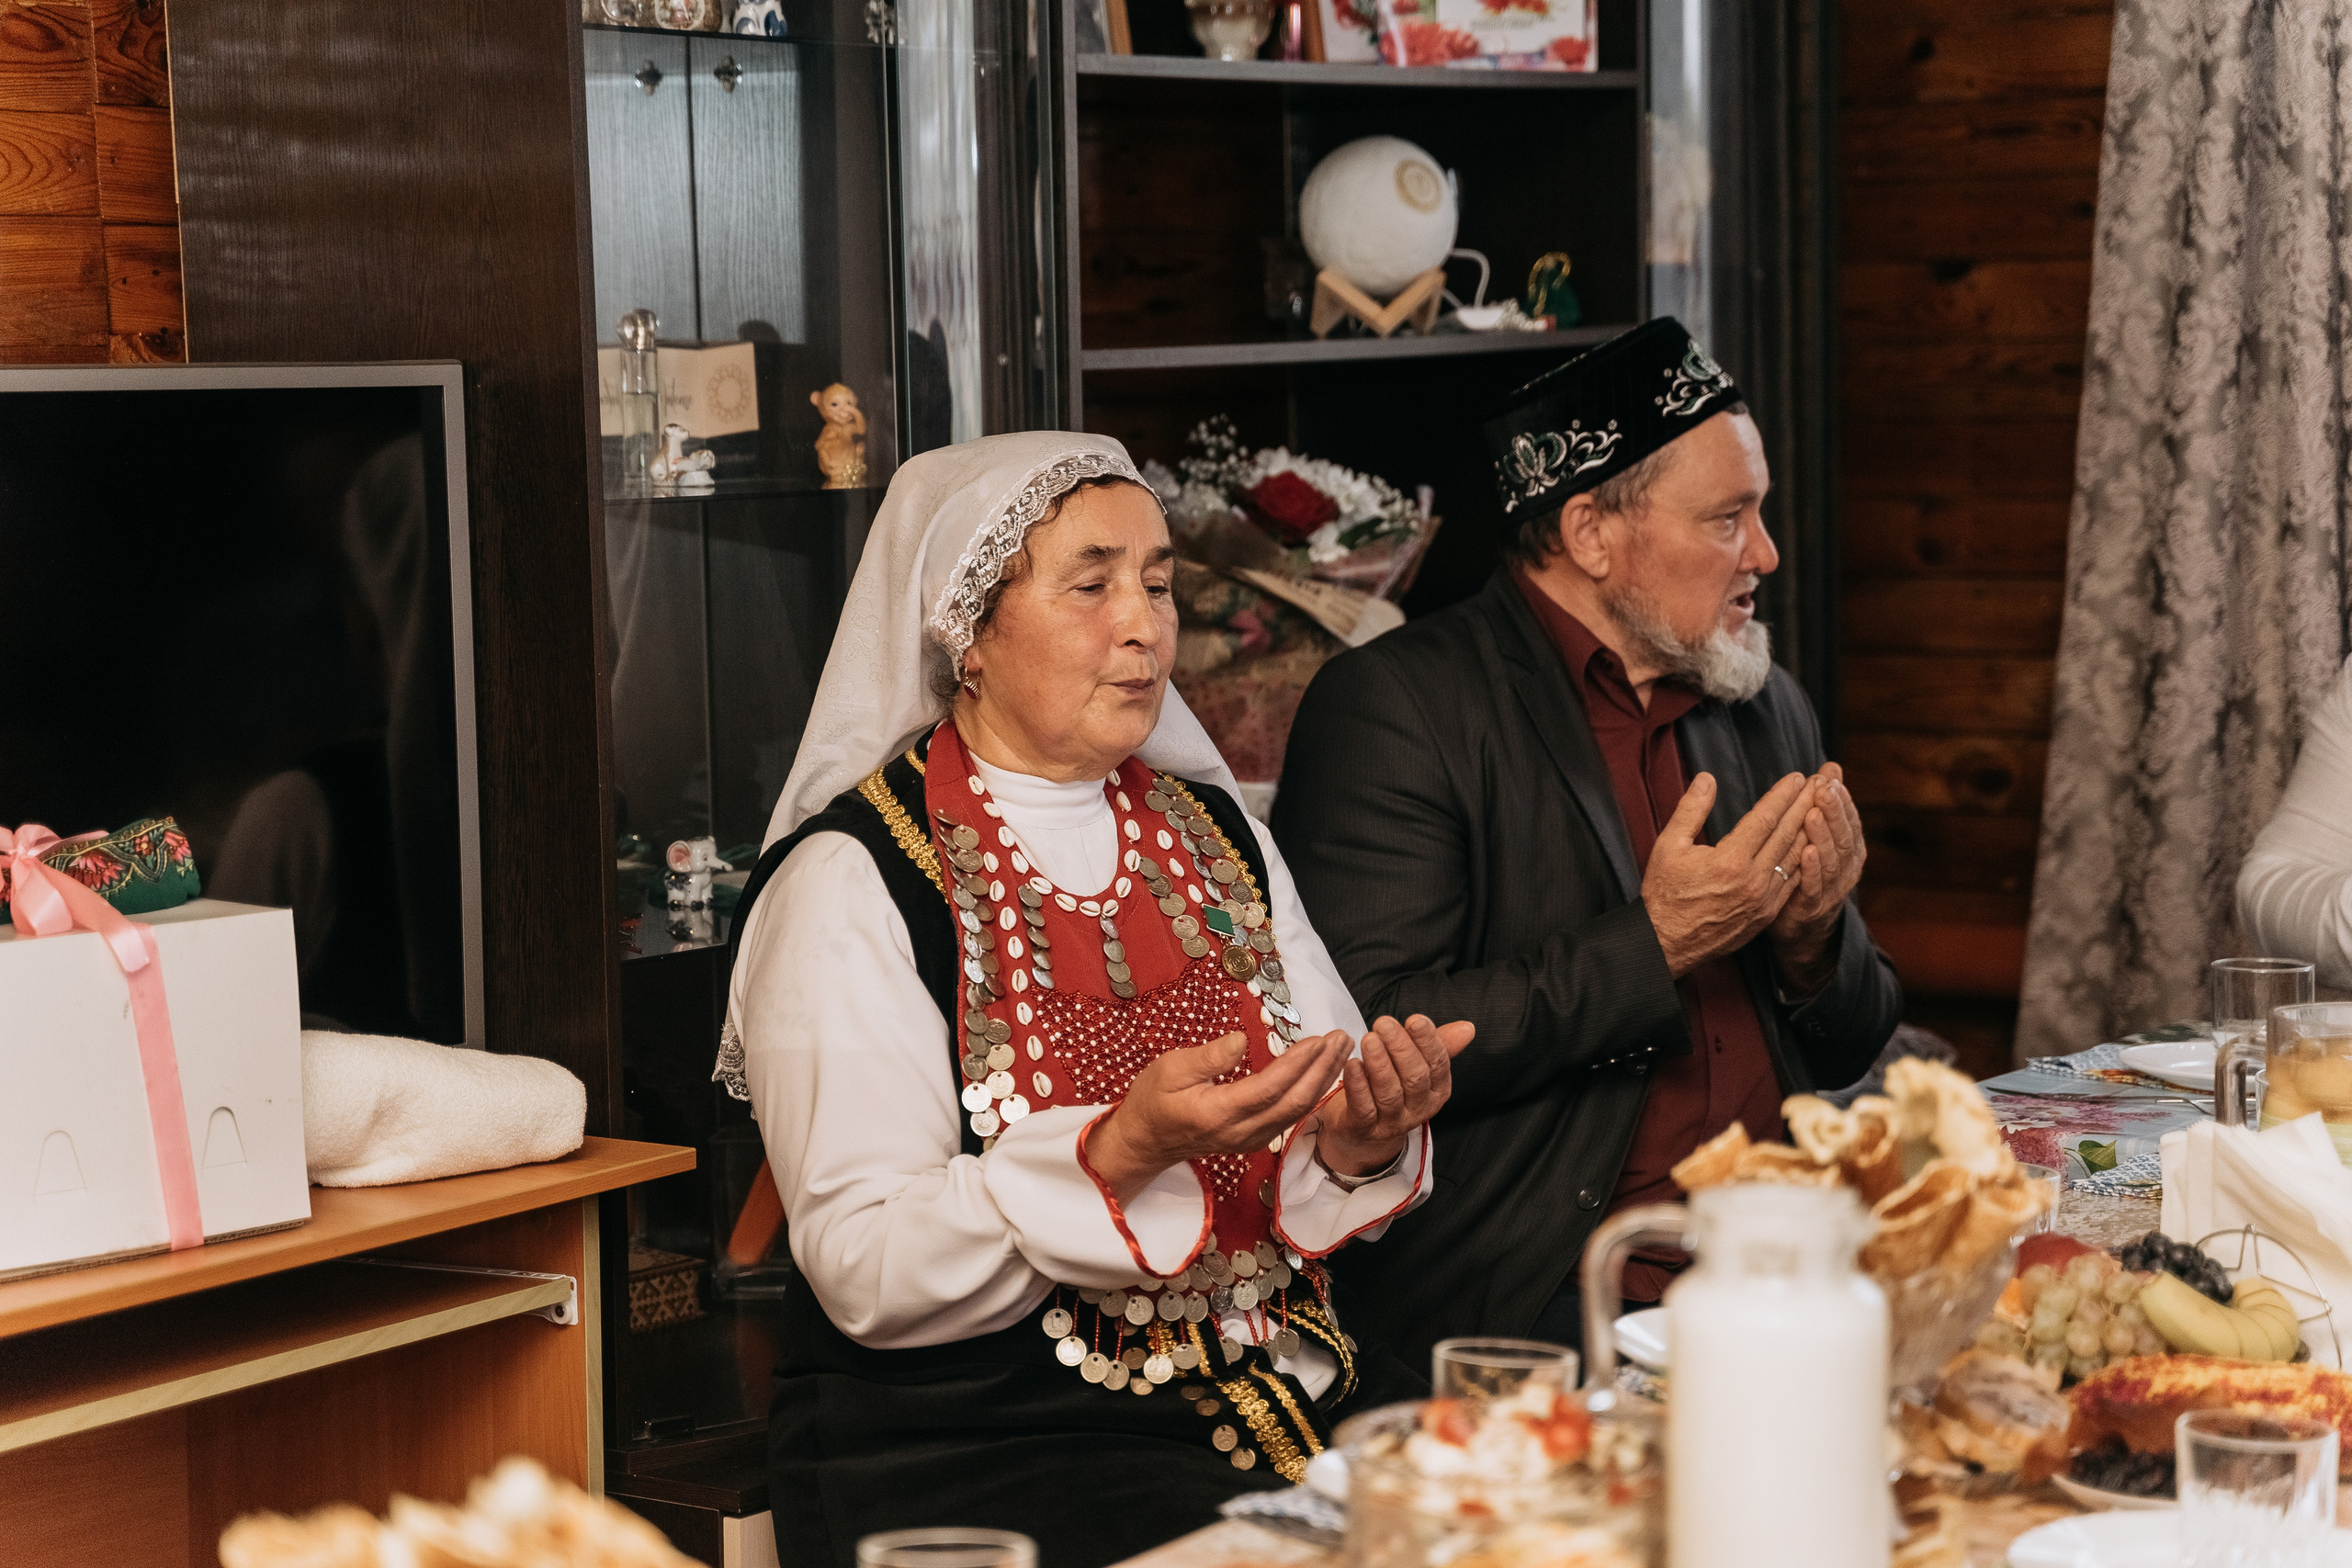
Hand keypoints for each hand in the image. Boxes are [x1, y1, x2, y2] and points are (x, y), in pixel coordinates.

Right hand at [1087, 1030, 1347, 1202]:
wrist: (1145, 1142)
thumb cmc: (1152, 1101)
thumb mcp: (1169, 1069)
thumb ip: (1208, 1058)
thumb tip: (1242, 1040)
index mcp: (1218, 1113)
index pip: (1269, 1088)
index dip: (1297, 1064)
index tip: (1318, 1038)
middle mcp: (1241, 1132)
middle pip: (1294, 1103)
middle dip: (1323, 1070)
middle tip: (1343, 1038)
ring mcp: (1251, 1140)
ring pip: (1297, 1111)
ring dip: (1323, 1080)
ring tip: (1341, 1050)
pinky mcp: (1255, 1139)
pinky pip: (1290, 1117)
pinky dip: (1312, 1093)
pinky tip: (1324, 1074)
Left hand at [1314, 1014, 1476, 1176]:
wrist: (1366, 1133)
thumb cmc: (1395, 1089)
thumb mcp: (1419, 1066)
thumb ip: (1440, 1045)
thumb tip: (1467, 1028)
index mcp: (1437, 1090)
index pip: (1438, 1064)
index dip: (1428, 1041)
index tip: (1415, 1020)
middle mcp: (1418, 1108)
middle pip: (1415, 1078)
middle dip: (1401, 1048)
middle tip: (1384, 1024)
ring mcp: (1393, 1121)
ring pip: (1390, 1094)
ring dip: (1379, 1064)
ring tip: (1369, 1040)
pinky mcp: (1366, 1129)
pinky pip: (1365, 1109)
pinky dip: (1358, 1086)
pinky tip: (1352, 1065)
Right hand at [1641, 771, 1811, 977]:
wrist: (1667, 943)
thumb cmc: (1664, 893)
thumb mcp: (1668, 846)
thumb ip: (1691, 810)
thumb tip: (1707, 779)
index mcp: (1729, 860)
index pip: (1765, 818)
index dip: (1783, 795)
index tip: (1797, 777)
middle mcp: (1753, 880)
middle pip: (1787, 834)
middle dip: (1805, 805)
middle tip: (1821, 783)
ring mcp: (1764, 899)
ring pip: (1796, 857)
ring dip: (1811, 829)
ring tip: (1823, 807)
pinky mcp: (1767, 914)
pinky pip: (1793, 881)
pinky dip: (1806, 859)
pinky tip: (1813, 845)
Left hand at [1766, 763, 1866, 993]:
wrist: (1801, 928)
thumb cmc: (1807, 872)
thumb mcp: (1818, 835)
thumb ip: (1825, 803)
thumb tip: (1832, 765)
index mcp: (1849, 848)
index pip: (1848, 820)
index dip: (1841, 800)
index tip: (1830, 777)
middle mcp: (1846, 868)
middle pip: (1843, 836)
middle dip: (1834, 811)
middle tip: (1824, 788)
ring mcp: (1832, 890)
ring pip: (1831, 859)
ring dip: (1823, 836)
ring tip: (1812, 814)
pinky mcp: (1812, 908)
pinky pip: (1814, 887)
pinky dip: (1812, 870)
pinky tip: (1805, 852)